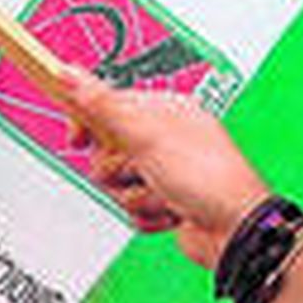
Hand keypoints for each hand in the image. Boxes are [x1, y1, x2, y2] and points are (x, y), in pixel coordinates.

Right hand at [62, 69, 269, 267]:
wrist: (232, 228)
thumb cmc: (207, 177)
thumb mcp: (146, 135)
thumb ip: (103, 106)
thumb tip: (69, 75)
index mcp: (163, 111)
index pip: (108, 106)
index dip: (88, 121)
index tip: (76, 137)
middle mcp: (162, 138)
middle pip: (105, 152)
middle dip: (118, 170)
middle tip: (139, 169)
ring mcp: (162, 171)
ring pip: (117, 185)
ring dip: (135, 196)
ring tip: (162, 193)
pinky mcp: (162, 200)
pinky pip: (131, 208)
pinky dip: (146, 214)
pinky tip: (169, 209)